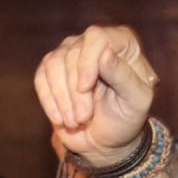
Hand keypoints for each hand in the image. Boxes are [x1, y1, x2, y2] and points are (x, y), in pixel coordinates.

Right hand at [34, 26, 159, 167]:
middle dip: (75, 91)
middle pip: (72, 54)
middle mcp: (94, 42)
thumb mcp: (136, 101)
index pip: (96, 37)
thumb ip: (124, 76)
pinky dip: (49, 101)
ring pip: (53, 64)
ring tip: (74, 122)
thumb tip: (105, 53)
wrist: (107, 140)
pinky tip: (60, 118)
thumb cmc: (127, 117)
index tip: (85, 88)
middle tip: (84, 118)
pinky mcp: (52, 70)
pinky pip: (41, 77)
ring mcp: (71, 53)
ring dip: (61, 98)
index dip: (87, 62)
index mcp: (121, 43)